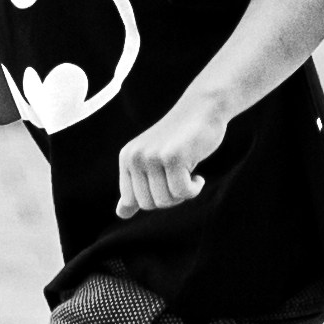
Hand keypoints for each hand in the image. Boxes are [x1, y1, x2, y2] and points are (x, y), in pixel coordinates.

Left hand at [115, 102, 224, 218]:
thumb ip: (137, 187)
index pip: (131, 201)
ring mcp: (152, 156)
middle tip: (182, 177)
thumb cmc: (181, 138)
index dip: (154, 198)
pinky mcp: (173, 157)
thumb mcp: (153, 162)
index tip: (167, 182)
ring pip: (165, 200)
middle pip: (148, 204)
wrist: (203, 109)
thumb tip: (120, 215)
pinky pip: (182, 192)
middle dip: (169, 198)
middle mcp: (135, 156)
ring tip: (189, 174)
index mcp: (126, 158)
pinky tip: (199, 177)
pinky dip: (194, 189)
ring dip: (183, 194)